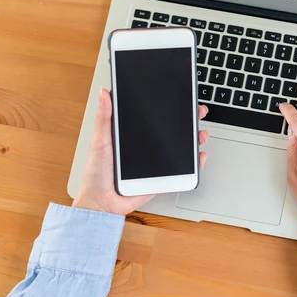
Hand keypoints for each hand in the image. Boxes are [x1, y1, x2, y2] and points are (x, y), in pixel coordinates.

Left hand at [72, 88, 208, 215]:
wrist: (102, 203)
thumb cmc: (96, 173)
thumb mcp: (100, 141)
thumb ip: (104, 118)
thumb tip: (104, 93)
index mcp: (133, 135)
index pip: (155, 117)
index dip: (168, 107)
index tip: (180, 97)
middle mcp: (147, 146)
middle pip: (172, 131)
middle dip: (188, 120)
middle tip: (198, 111)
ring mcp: (156, 162)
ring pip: (180, 148)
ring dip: (194, 139)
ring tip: (200, 134)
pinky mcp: (162, 176)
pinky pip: (182, 169)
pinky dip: (194, 164)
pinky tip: (199, 156)